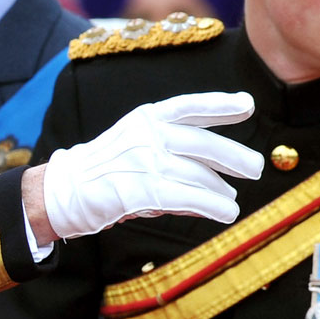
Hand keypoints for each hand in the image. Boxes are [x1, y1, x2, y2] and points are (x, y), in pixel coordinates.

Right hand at [40, 92, 260, 240]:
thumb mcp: (136, 146)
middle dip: (235, 156)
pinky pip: (189, 198)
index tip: (248, 105)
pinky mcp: (142, 190)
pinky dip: (213, 206)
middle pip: (204, 144)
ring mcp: (145, 161)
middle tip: (256, 168)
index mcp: (147, 117)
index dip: (220, 105)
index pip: (190, 106)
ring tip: (233, 203)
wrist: (63, 190)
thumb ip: (172, 154)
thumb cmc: (104, 170)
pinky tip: (227, 213)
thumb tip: (215, 180)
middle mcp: (148, 134)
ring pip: (199, 175)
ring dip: (221, 191)